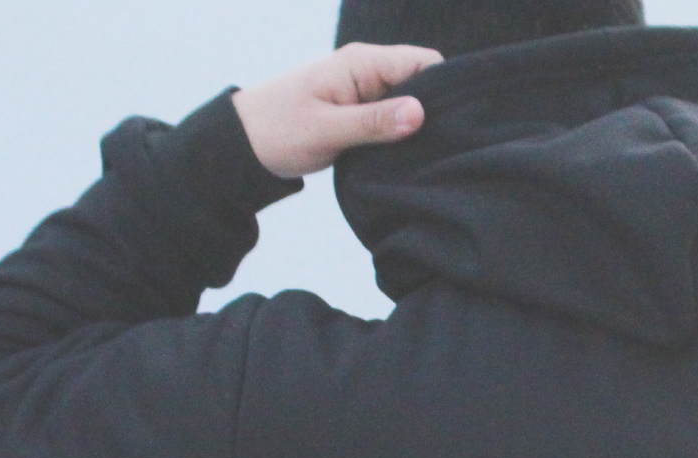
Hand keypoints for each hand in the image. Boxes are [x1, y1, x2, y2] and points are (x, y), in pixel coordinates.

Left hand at [231, 43, 443, 177]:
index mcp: (361, 63)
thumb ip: (373, 122)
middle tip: (445, 145)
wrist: (242, 144)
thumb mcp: (325, 130)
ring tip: (430, 153)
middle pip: (423, 81)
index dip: (446, 88)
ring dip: (419, 125)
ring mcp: (366, 90)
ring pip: (411, 101)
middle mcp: (368, 70)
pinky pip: (395, 116)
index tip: (455, 123)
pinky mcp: (362, 110)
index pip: (424, 62)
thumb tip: (420, 113)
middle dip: (436, 110)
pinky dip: (403, 133)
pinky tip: (410, 154)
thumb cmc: (277, 131)